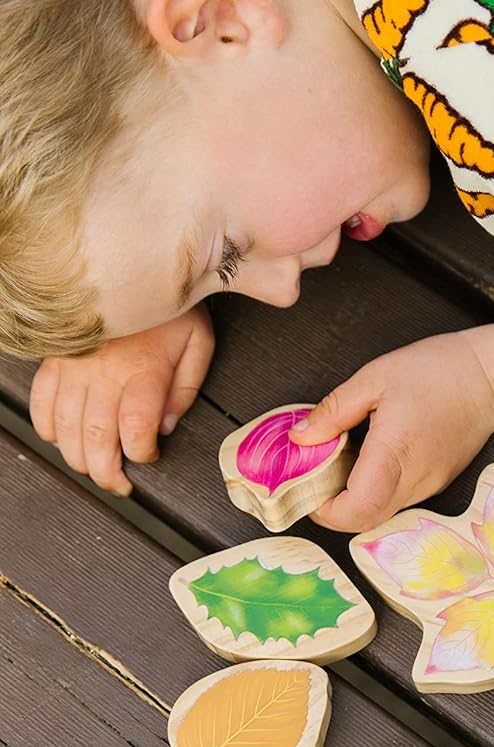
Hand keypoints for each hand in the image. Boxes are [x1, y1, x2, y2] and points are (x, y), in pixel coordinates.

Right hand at [29, 304, 214, 495]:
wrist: (134, 263)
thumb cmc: (169, 305)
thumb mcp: (198, 342)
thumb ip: (187, 388)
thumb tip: (167, 424)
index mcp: (144, 369)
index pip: (136, 429)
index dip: (141, 454)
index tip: (147, 456)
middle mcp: (106, 370)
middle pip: (96, 437)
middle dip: (106, 472)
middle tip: (118, 483)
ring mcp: (76, 364)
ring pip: (65, 426)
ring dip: (77, 457)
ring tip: (93, 467)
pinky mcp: (57, 357)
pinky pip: (41, 400)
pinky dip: (47, 426)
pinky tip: (61, 437)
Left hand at [290, 331, 493, 531]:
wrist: (491, 377)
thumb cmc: (438, 370)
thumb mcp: (375, 378)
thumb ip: (333, 411)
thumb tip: (300, 437)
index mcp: (396, 452)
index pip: (357, 509)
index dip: (325, 511)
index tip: (308, 488)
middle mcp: (415, 479)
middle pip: (365, 521)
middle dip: (333, 510)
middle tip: (316, 477)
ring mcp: (428, 486)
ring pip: (380, 514)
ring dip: (353, 500)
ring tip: (343, 463)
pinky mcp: (435, 484)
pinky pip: (396, 500)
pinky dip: (374, 490)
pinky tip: (370, 460)